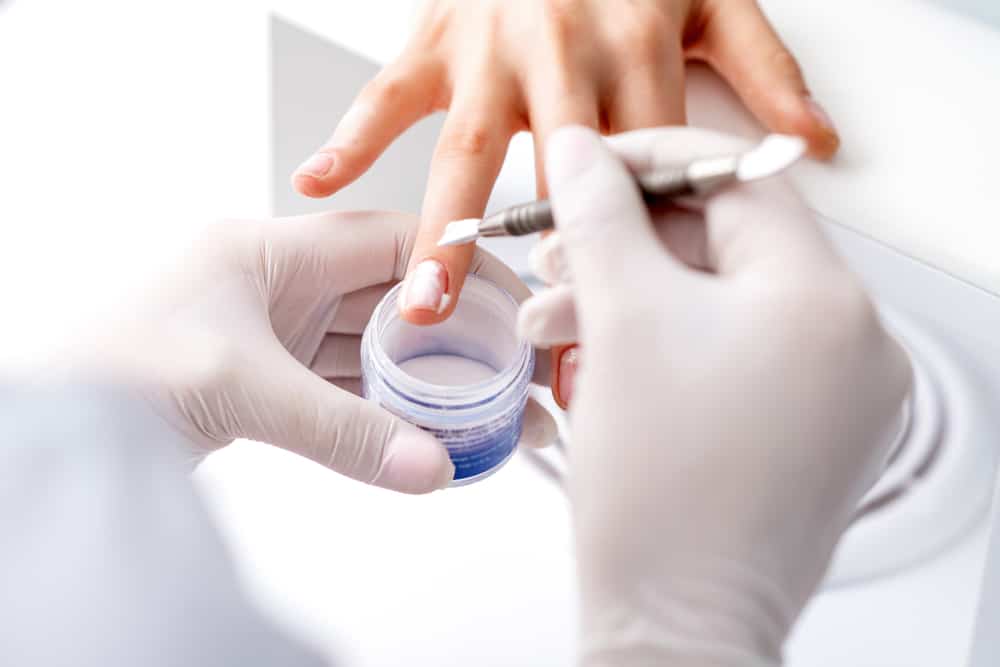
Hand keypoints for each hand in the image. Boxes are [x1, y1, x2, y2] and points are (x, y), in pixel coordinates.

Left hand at [71, 211, 554, 492]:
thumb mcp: (243, 389)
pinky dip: (378, 409)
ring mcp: (270, 333)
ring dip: (418, 377)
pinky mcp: (262, 378)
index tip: (506, 298)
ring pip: (366, 347)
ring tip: (478, 406)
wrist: (50, 427)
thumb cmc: (112, 376)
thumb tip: (432, 467)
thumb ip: (344, 431)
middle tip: (505, 366)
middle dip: (447, 333)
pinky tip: (418, 430)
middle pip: (386, 298)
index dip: (451, 266)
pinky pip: (339, 387)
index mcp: (269, 250)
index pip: (386, 242)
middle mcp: (275, 284)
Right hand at [291, 0, 838, 328]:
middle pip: (557, 175)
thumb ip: (765, 68)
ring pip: (466, 148)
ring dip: (443, 227)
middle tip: (548, 339)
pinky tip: (318, 182)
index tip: (648, 325)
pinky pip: (386, 92)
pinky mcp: (437, 40)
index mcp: (635, 49)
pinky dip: (350, 137)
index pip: (645, 169)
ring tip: (425, 299)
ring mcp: (491, 51)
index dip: (648, 248)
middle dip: (553, 260)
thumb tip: (814, 142)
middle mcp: (562, 52)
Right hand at [522, 127, 908, 664]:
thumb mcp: (620, 323)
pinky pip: (736, 356)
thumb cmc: (657, 497)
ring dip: (636, 298)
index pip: (736, 178)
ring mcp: (839, 393)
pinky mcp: (810, 431)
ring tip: (556, 321)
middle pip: (728, 243)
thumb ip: (598, 215)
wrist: (675, 630)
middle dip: (627, 244)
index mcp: (827, 300)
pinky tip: (602, 359)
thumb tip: (580, 149)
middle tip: (555, 258)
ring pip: (724, 302)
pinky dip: (669, 345)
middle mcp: (855, 341)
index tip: (584, 167)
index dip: (647, 161)